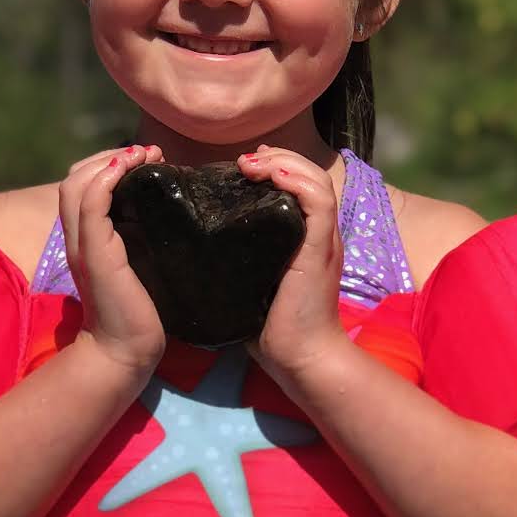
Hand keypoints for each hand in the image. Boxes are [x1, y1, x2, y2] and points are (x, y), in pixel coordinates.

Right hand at [60, 145, 166, 379]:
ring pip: (77, 184)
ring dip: (110, 160)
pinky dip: (105, 178)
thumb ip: (141, 242)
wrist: (124, 352)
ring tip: (144, 154)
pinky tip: (128, 166)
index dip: (107, 164)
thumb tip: (168, 217)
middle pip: (74, 178)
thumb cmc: (139, 315)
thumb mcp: (140, 267)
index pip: (81, 186)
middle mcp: (78, 238)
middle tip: (148, 153)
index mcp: (87, 239)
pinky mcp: (95, 253)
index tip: (145, 160)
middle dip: (109, 156)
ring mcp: (83, 245)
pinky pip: (90, 204)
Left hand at [239, 148, 347, 384]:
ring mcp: (322, 239)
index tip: (241, 167)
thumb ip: (235, 260)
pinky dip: (296, 180)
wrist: (300, 357)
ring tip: (252, 163)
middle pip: (307, 173)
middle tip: (244, 161)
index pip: (298, 185)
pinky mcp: (320, 248)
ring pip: (314, 179)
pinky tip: (270, 174)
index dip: (273, 167)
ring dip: (283, 163)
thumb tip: (194, 248)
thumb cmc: (271, 329)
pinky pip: (318, 200)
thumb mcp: (249, 282)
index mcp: (303, 238)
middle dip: (275, 158)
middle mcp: (317, 233)